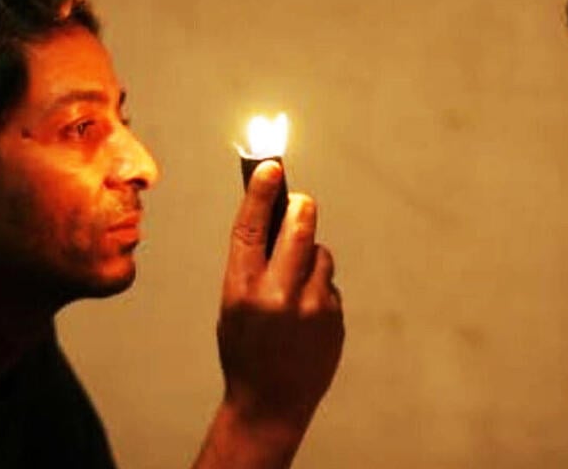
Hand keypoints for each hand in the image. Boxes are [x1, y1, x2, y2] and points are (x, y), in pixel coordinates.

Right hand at [202, 160, 342, 465]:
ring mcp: (312, 308)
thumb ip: (252, 263)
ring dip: (310, 256)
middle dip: (300, 208)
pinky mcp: (334, 319)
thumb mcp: (233, 304)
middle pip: (299, 228)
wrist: (270, 402)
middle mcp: (278, 295)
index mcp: (241, 289)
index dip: (260, 191)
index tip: (271, 165)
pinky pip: (330, 284)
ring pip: (319, 254)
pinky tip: (306, 315)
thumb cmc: (245, 347)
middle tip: (299, 201)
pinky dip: (320, 288)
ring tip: (294, 284)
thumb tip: (274, 213)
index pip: (251, 227)